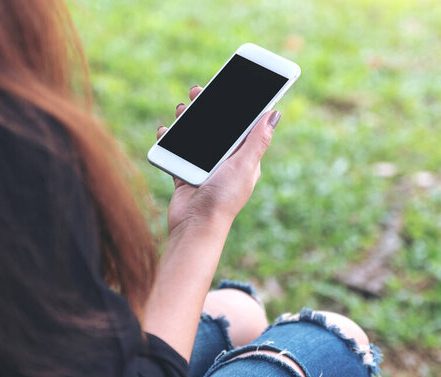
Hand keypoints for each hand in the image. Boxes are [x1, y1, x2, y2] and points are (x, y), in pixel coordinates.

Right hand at [157, 85, 280, 234]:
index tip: (231, 85)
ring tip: (182, 108)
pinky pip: (178, 152)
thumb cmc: (223, 198)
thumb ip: (257, 140)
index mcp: (244, 158)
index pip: (244, 126)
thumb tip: (274, 113)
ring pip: (197, 137)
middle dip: (209, 108)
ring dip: (189, 121)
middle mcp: (226, 161)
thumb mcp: (244, 166)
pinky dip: (171, 140)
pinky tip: (165, 131)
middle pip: (218, 127)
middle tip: (198, 91)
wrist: (195, 226)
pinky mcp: (186, 175)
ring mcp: (206, 168)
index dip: (238, 106)